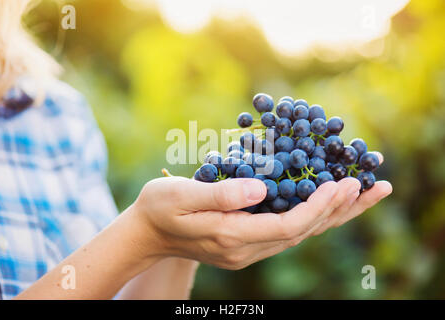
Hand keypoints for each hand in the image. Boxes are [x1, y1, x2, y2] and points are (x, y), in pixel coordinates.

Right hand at [131, 152, 391, 269]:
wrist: (147, 232)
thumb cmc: (160, 208)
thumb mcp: (181, 195)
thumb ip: (221, 194)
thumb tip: (262, 187)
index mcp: (232, 237)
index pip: (288, 226)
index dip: (319, 205)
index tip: (343, 183)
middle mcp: (246, 248)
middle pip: (305, 232)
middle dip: (340, 209)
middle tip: (374, 186)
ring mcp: (248, 248)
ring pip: (301, 233)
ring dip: (334, 213)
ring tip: (364, 194)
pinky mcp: (248, 241)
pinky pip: (289, 230)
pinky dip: (314, 214)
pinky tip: (329, 201)